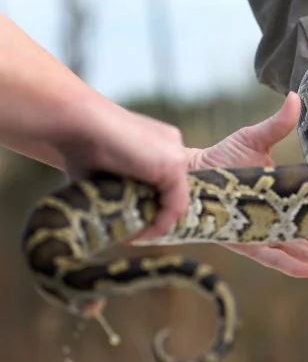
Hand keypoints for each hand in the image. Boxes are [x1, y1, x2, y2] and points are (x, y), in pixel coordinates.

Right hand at [57, 103, 191, 241]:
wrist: (76, 123)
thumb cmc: (80, 147)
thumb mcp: (107, 171)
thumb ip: (123, 187)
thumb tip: (121, 216)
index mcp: (160, 143)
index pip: (171, 182)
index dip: (158, 206)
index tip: (138, 226)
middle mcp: (173, 145)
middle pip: (175, 191)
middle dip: (158, 216)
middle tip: (137, 235)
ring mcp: (177, 154)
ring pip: (177, 200)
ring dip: (157, 223)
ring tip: (135, 238)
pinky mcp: (174, 165)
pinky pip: (176, 204)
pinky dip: (160, 224)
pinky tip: (138, 234)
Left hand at [189, 92, 307, 278]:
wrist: (190, 173)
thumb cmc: (222, 157)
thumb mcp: (255, 138)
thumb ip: (278, 123)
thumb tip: (295, 96)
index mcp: (286, 200)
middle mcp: (278, 220)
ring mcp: (263, 232)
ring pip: (304, 248)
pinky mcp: (244, 240)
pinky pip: (271, 257)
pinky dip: (292, 265)